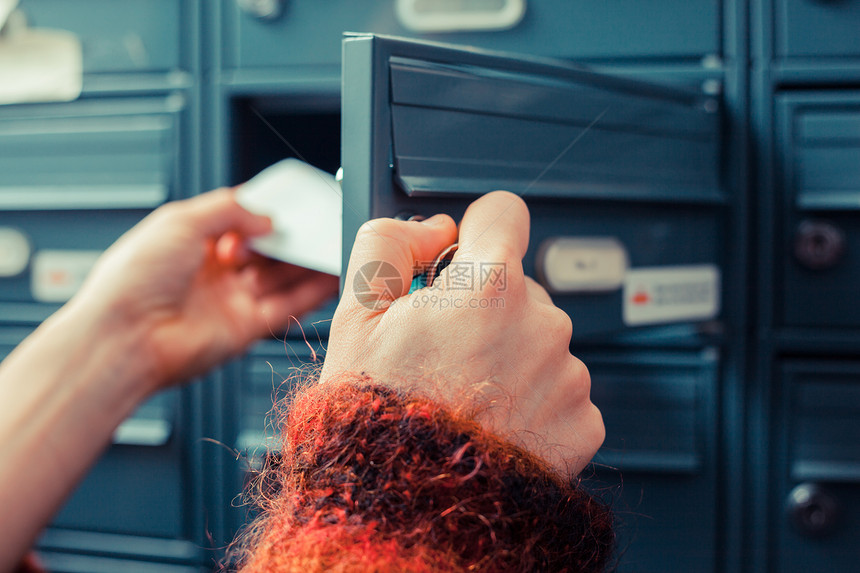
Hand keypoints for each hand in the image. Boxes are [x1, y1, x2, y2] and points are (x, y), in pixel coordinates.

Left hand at [72, 188, 338, 389]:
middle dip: (290, 236)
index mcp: (192, 242)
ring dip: (307, 261)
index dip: (266, 212)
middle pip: (265, 250)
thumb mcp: (181, 221)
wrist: (125, 337)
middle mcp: (213, 272)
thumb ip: (230, 210)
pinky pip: (288, 306)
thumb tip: (267, 217)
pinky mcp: (246, 328)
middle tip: (315, 223)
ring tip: (331, 243)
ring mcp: (230, 300)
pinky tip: (331, 274)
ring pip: (281, 276)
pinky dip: (313, 291)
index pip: (240, 221)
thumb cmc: (134, 280)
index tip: (293, 203)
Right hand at [320, 191, 602, 474]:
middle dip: (485, 307)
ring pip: (540, 340)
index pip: (504, 213)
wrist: (408, 509)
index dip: (476, 230)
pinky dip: (533, 400)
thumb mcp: (355, 316)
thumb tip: (433, 229)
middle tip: (442, 350)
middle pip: (519, 286)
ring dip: (510, 356)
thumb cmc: (378, 419)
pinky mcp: (582, 422)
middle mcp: (540, 325)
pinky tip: (494, 422)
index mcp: (488, 288)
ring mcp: (567, 376)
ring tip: (464, 394)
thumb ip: (389, 245)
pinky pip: (560, 389)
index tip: (462, 255)